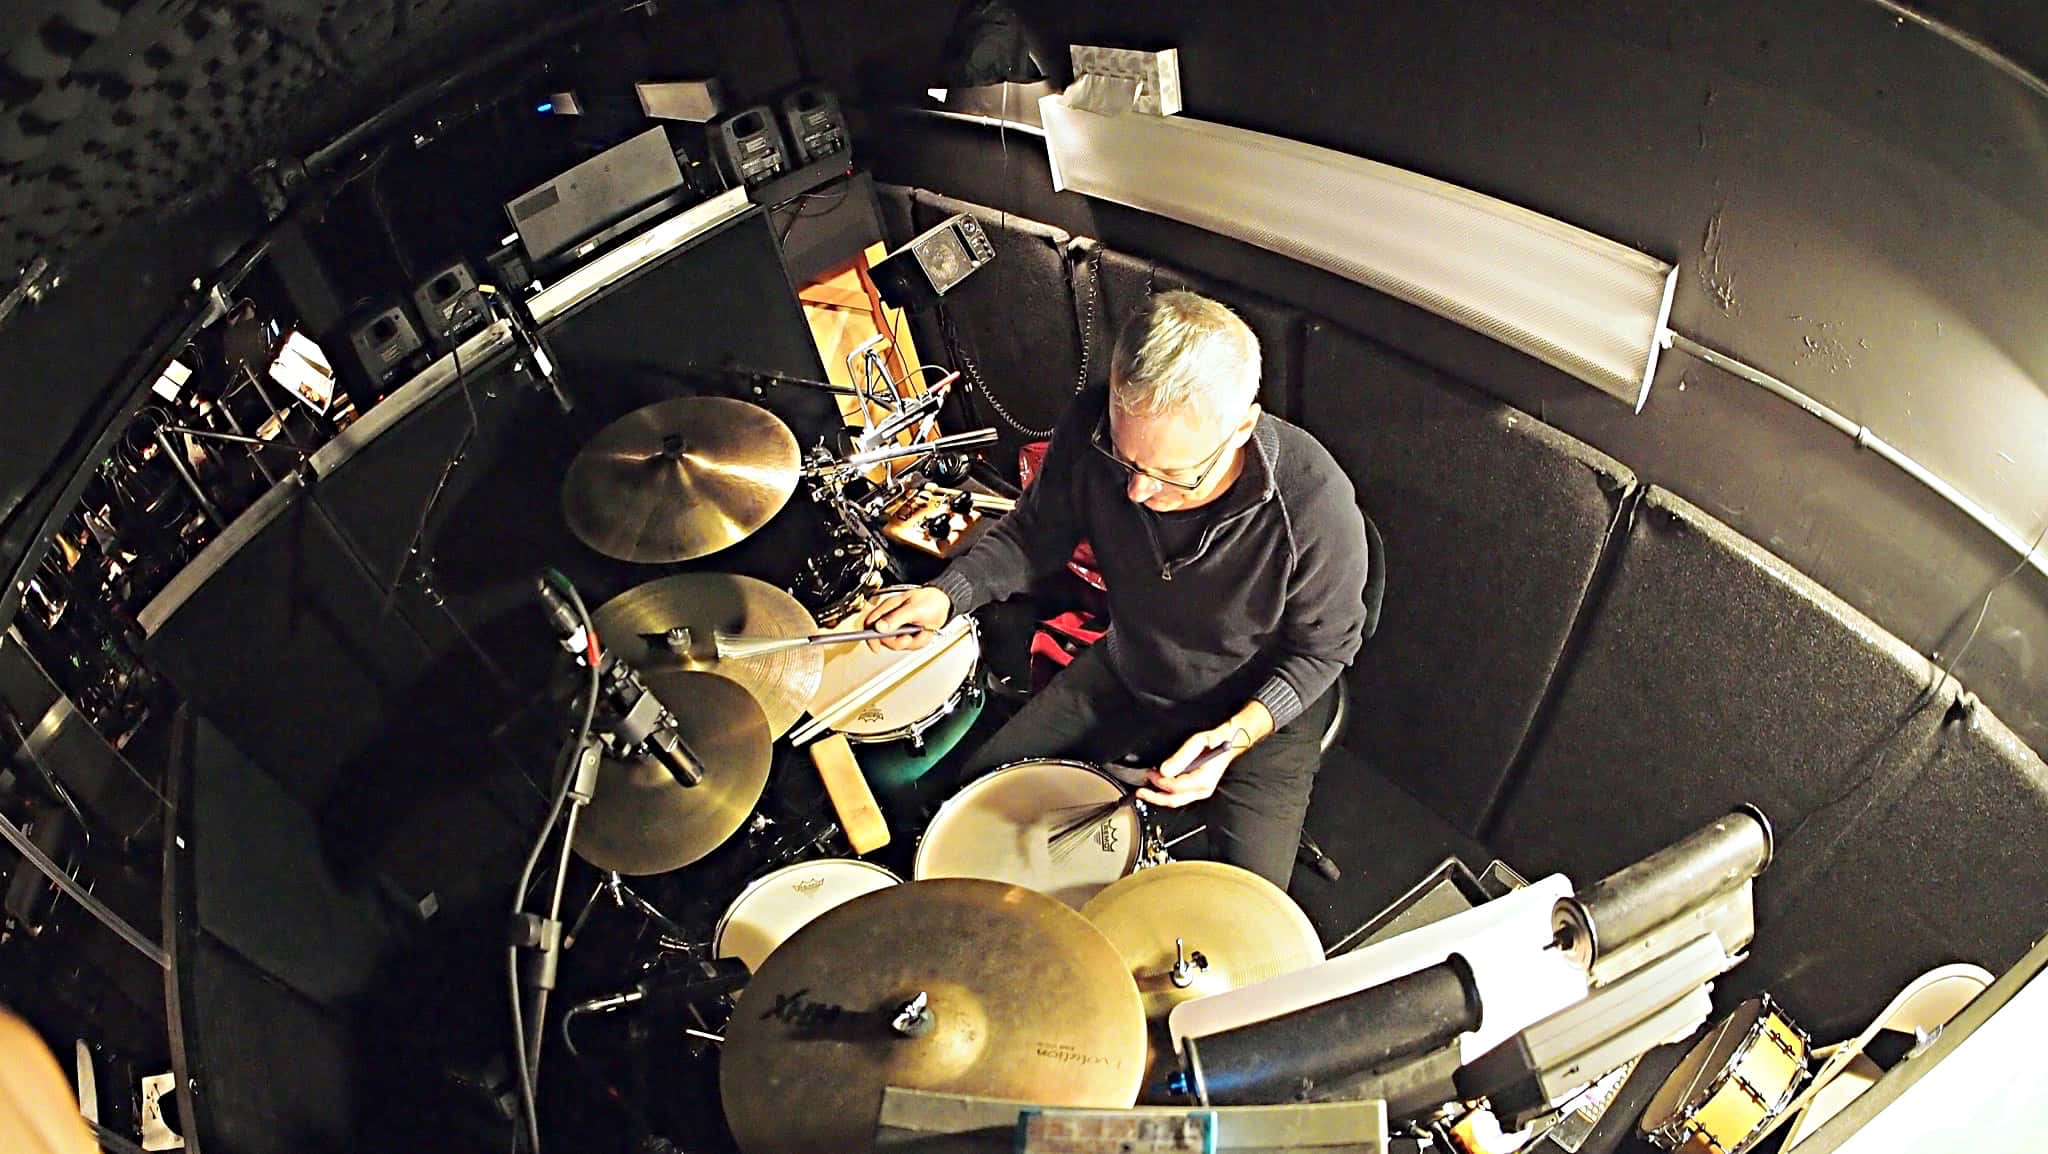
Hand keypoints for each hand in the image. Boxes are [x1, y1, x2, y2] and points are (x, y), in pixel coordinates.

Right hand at [859, 585, 951, 650]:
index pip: (870, 623)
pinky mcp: (909, 634)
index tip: (875, 647)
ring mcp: (900, 627)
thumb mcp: (913, 609)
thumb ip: (895, 618)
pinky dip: (919, 642)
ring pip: (898, 644)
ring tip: (920, 632)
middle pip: (884, 638)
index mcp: (889, 608)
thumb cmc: (930, 600)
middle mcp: (892, 618)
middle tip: (909, 637)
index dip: (869, 636)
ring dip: (912, 641)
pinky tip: (924, 633)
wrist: (945, 604)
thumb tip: (879, 627)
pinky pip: (910, 646)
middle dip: (898, 642)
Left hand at [1137, 724, 1251, 807]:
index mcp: (1203, 780)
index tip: (1149, 774)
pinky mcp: (1197, 790)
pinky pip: (1179, 797)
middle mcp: (1202, 789)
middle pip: (1173, 800)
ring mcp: (1200, 791)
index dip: (1159, 782)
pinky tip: (1158, 787)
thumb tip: (1165, 770)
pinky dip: (1166, 793)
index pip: (1175, 787)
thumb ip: (1180, 757)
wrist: (1229, 742)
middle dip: (1154, 796)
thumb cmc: (1216, 741)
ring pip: (1176, 801)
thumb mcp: (1197, 743)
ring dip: (1159, 796)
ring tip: (1146, 790)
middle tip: (1140, 791)